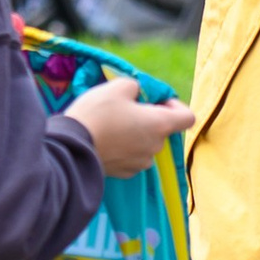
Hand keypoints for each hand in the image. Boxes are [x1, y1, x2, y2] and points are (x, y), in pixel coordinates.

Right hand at [67, 74, 194, 177]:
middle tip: (125, 109)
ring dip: (136, 134)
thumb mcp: (117, 86)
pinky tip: (105, 141)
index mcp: (160, 125)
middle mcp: (156, 147)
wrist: (71, 148)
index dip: (175, 105)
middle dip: (148, 118)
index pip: (188, 117)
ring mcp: (141, 163)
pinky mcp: (125, 173)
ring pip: (146, 144)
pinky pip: (131, 156)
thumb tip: (138, 94)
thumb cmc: (97, 114)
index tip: (156, 101)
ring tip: (112, 125)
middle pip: (162, 130)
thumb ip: (136, 86)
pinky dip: (124, 148)